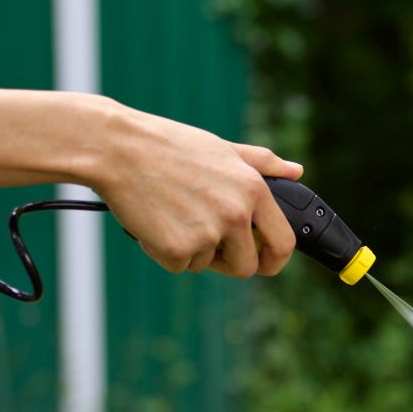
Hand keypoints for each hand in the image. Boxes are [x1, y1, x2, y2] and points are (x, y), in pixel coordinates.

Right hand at [88, 101, 301, 277]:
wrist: (116, 148)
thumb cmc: (167, 146)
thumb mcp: (222, 148)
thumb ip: (261, 163)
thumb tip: (296, 170)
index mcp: (253, 190)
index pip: (283, 242)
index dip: (275, 260)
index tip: (264, 262)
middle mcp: (236, 214)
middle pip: (247, 265)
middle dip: (228, 262)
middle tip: (204, 243)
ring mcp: (207, 234)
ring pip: (208, 265)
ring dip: (193, 252)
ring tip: (173, 215)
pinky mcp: (178, 249)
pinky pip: (179, 265)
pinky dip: (165, 252)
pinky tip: (154, 221)